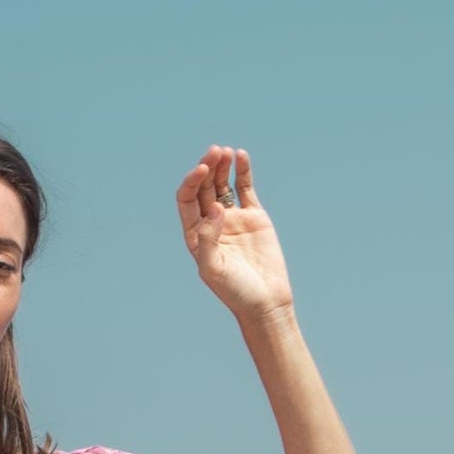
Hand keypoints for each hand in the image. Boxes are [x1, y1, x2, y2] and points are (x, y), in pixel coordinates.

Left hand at [176, 146, 293, 323]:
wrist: (266, 301)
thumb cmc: (236, 291)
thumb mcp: (213, 269)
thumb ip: (208, 238)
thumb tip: (216, 206)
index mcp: (195, 234)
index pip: (187, 199)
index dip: (192, 181)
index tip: (202, 170)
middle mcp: (211, 223)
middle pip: (203, 186)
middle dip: (208, 167)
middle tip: (215, 152)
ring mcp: (232, 217)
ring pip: (222, 184)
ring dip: (222, 166)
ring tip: (227, 152)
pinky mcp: (254, 216)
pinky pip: (245, 188)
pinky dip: (242, 171)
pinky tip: (241, 157)